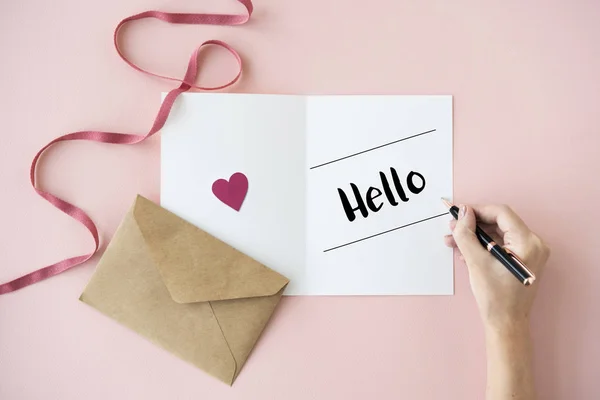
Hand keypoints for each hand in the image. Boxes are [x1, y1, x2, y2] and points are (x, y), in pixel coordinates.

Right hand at [444, 204, 549, 330]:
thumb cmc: (495, 296)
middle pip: (499, 223)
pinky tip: (464, 251)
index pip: (501, 213)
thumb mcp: (476, 262)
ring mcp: (529, 253)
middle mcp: (533, 244)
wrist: (505, 323)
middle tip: (453, 227)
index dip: (477, 210)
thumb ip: (467, 234)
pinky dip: (483, 246)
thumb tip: (463, 212)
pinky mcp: (522, 260)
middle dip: (474, 225)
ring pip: (498, 234)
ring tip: (453, 240)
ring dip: (475, 236)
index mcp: (528, 242)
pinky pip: (501, 245)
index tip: (459, 213)